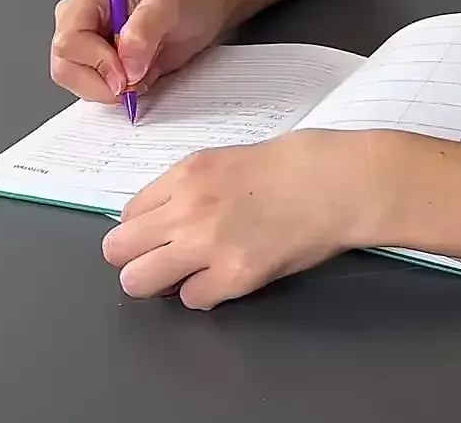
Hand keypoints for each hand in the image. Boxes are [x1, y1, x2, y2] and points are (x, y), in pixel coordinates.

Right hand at [50, 0, 229, 101]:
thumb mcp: (171, 6)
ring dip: (109, 89)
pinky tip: (137, 77)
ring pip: (74, 82)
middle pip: (65, 65)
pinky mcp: (92, 65)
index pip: (69, 41)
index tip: (128, 73)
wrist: (198, 15)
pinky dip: (114, 92)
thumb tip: (126, 62)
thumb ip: (146, 28)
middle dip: (102, 81)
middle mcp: (76, 19)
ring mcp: (81, 44)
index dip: (97, 62)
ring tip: (141, 72)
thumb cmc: (184, 4)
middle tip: (136, 79)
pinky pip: (89, 90)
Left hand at [101, 129, 382, 308]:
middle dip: (137, 258)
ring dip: (159, 282)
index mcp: (186, 174)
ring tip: (187, 275)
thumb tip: (163, 217)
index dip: (143, 230)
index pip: (128, 214)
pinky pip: (191, 300)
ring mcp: (208, 244)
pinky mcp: (235, 275)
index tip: (161, 234)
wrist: (341, 182)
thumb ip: (190, 187)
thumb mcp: (228, 160)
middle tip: (165, 260)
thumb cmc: (297, 165)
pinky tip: (225, 278)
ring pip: (139, 281)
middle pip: (119, 250)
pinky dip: (204, 294)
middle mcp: (187, 208)